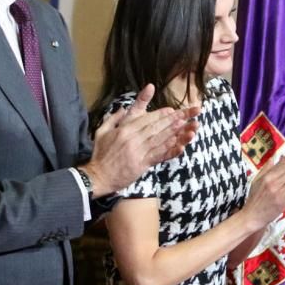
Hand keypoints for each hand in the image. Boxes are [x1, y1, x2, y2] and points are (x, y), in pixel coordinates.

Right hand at [82, 84, 199, 196]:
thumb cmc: (100, 154)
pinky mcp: (141, 164)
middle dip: (171, 120)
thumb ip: (113, 118)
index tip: (171, 110)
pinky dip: (169, 149)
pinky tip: (179, 145)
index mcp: (124, 130)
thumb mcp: (102, 132)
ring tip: (186, 125)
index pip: (145, 119)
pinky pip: (158, 155)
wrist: (98, 176)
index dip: (159, 114)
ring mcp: (138, 152)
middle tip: (185, 114)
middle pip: (155, 127)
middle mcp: (132, 139)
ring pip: (159, 140)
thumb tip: (123, 108)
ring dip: (174, 132)